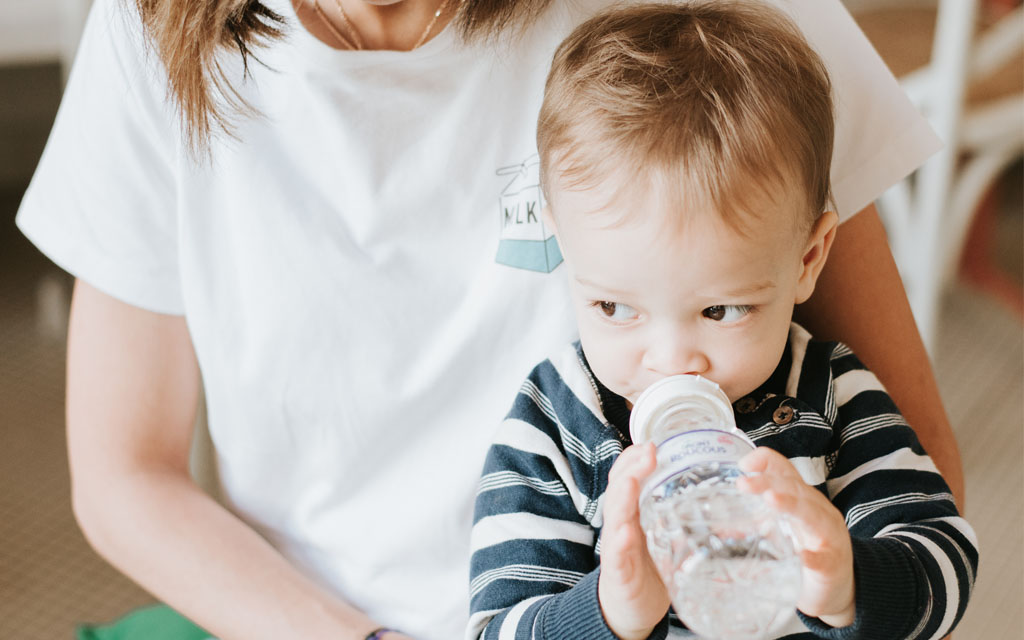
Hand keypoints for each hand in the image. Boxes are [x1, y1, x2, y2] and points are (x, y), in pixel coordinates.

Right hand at [598, 443, 669, 639]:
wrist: (630, 606)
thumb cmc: (648, 566)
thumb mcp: (663, 533)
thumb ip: (679, 512)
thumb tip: (719, 492)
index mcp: (632, 511)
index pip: (627, 476)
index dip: (635, 458)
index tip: (652, 443)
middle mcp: (620, 524)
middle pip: (619, 488)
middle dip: (631, 468)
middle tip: (648, 452)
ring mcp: (616, 546)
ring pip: (614, 516)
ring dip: (622, 497)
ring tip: (632, 482)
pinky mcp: (618, 571)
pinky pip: (616, 554)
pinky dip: (620, 542)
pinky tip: (627, 533)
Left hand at [738, 447, 855, 627]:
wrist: (840, 588)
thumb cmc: (808, 552)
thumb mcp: (780, 532)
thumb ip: (754, 524)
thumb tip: (718, 526)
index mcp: (801, 499)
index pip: (785, 470)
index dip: (767, 461)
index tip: (743, 464)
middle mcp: (817, 510)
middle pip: (793, 488)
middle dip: (767, 482)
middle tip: (742, 484)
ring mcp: (828, 536)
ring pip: (811, 514)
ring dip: (790, 505)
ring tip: (771, 500)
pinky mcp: (833, 565)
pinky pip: (824, 559)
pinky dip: (813, 557)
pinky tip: (803, 557)